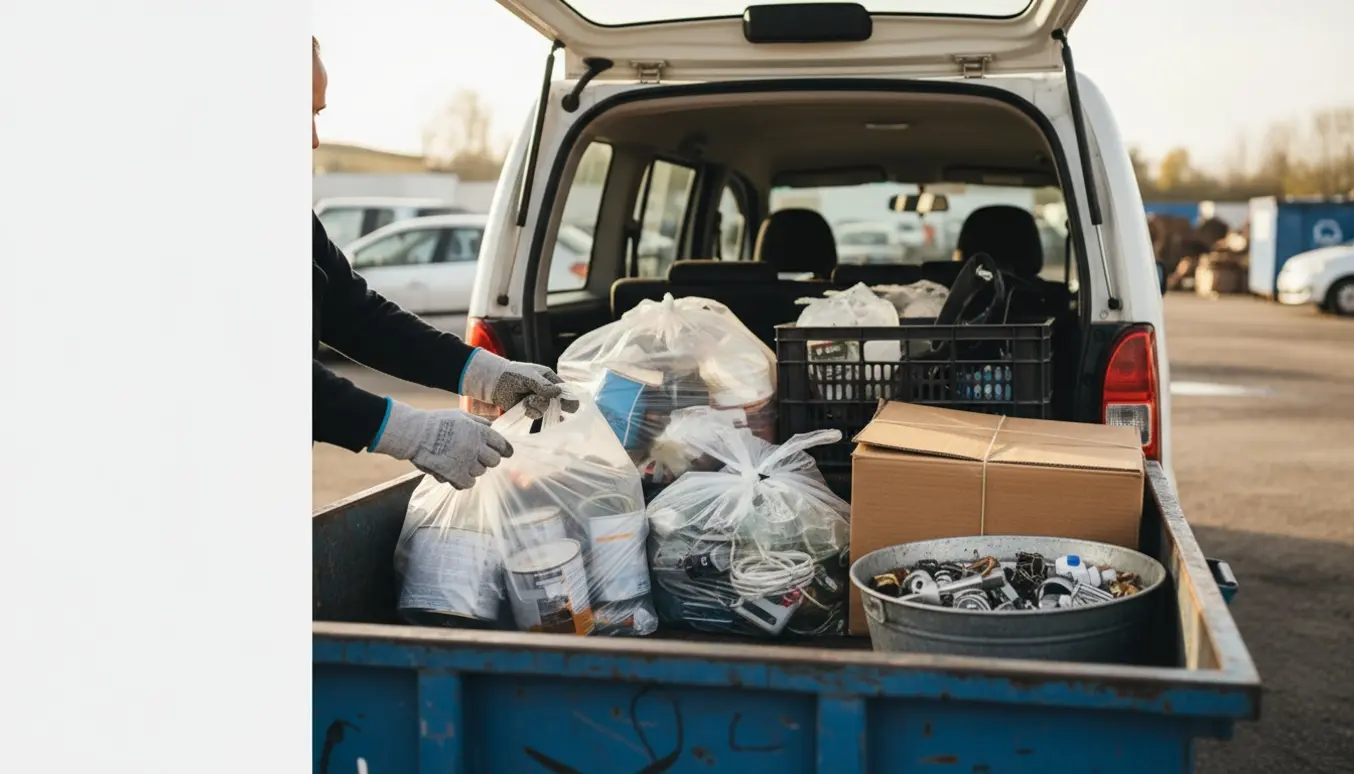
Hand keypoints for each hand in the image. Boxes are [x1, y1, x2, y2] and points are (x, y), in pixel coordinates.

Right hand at [370, 401, 513, 489]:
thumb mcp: (460, 415)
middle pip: (494, 461)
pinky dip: (464, 481)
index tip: (506, 453)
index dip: (504, 449)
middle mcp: (477, 447)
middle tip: (478, 458)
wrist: (415, 433)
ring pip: (481, 472)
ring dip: (473, 469)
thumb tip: (491, 425)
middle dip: (488, 460)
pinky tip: (457, 475)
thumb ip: (477, 421)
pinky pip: (468, 483)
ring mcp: (467, 462)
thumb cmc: (435, 421)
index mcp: (479, 431)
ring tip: (460, 462)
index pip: (501, 444)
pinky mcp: (456, 474)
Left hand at [461, 351, 579, 418]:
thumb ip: (543, 385)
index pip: (563, 389)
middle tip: (563, 412)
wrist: (494, 382)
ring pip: (546, 409)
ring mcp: (537, 400)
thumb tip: (558, 392)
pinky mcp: (528, 409)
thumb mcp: (530, 377)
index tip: (571, 405)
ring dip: (539, 407)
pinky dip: (531, 412)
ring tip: (528, 401)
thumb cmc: (513, 374)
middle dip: (557, 406)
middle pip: (558, 402)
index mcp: (548, 378)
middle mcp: (545, 390)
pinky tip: (526, 407)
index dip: (568, 397)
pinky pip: (536, 415)